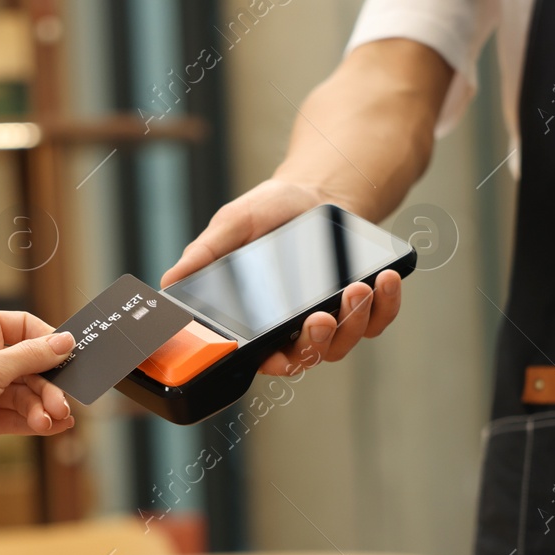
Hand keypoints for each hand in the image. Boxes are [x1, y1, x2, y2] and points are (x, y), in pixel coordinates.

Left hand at [0, 310, 74, 481]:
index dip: (50, 342)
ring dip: (42, 407)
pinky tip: (52, 427)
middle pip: (31, 364)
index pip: (25, 326)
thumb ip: (32, 355)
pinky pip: (19, 415)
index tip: (71, 358)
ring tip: (51, 420)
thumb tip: (65, 341)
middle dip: (48, 386)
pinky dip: (36, 420)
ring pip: (27, 393)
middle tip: (62, 404)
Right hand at [161, 179, 405, 376]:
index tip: (278, 355)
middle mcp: (296, 329)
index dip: (272, 364)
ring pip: (345, 341)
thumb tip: (168, 282)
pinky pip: (378, 319)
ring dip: (354, 320)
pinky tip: (384, 280)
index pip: (265, 357)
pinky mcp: (364, 306)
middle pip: (308, 356)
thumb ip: (205, 254)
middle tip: (320, 316)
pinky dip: (386, 305)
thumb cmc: (269, 213)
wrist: (315, 191)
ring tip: (357, 287)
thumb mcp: (232, 226)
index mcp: (261, 322)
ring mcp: (333, 320)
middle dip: (317, 341)